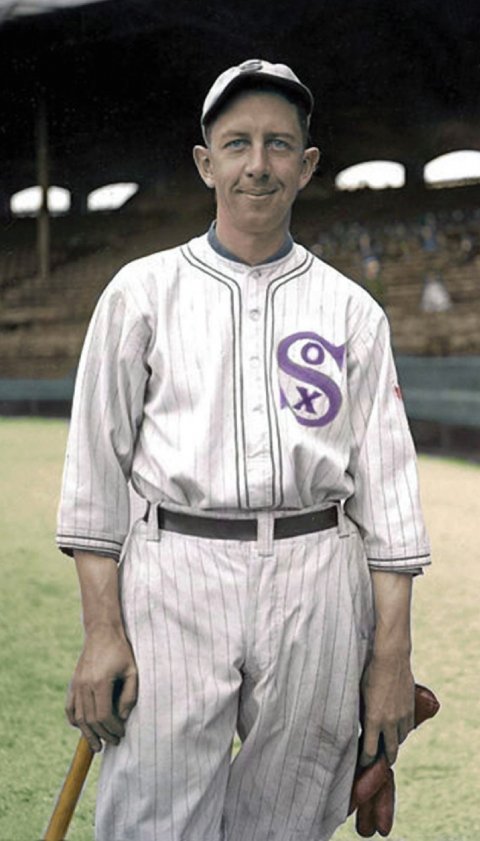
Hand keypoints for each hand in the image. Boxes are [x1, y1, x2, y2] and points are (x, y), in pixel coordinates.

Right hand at [66, 625, 137, 751]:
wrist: (102, 632)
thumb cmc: (121, 651)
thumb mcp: (132, 671)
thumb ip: (129, 696)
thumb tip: (122, 718)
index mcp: (100, 682)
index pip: (104, 715)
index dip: (113, 728)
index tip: (122, 733)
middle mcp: (85, 685)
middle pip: (91, 720)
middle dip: (103, 735)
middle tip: (114, 742)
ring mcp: (76, 685)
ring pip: (79, 717)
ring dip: (88, 733)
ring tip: (97, 746)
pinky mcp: (73, 683)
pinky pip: (70, 707)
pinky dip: (74, 720)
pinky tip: (81, 728)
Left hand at [360, 651, 414, 766]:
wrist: (391, 658)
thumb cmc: (370, 673)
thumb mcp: (360, 695)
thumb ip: (362, 713)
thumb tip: (362, 726)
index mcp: (373, 719)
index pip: (369, 751)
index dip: (365, 761)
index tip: (362, 764)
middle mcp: (389, 722)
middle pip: (389, 752)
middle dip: (384, 760)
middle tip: (378, 764)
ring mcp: (402, 716)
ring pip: (400, 740)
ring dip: (394, 744)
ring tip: (387, 745)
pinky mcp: (411, 709)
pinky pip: (408, 728)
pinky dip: (402, 732)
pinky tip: (397, 730)